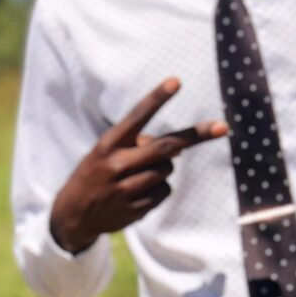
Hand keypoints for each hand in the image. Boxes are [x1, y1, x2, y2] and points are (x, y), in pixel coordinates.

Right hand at [49, 77, 227, 253]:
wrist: (73, 214)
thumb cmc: (97, 173)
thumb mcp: (107, 152)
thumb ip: (138, 145)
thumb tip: (178, 148)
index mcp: (108, 143)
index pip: (137, 116)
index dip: (157, 98)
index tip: (176, 81)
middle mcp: (116, 164)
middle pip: (166, 147)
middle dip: (196, 136)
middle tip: (222, 127)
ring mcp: (125, 189)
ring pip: (167, 170)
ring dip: (164, 169)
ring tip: (140, 175)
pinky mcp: (133, 210)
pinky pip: (164, 192)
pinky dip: (159, 190)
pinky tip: (138, 192)